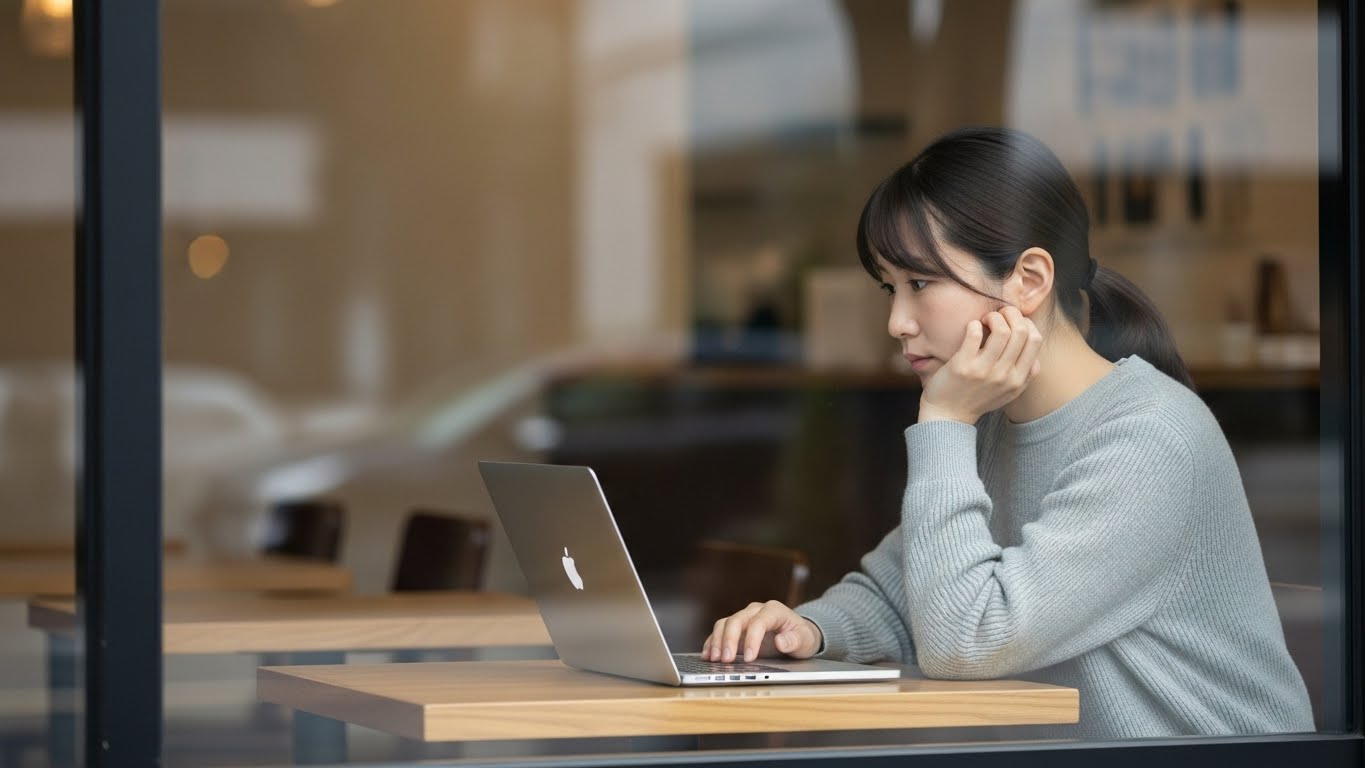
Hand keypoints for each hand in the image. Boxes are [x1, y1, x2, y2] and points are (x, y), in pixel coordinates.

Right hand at [701, 601, 822, 662]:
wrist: (797, 634)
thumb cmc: (802, 636)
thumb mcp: (804, 640)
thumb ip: (794, 641)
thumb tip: (780, 641)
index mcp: (773, 610)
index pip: (758, 622)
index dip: (752, 639)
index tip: (750, 658)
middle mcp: (755, 611)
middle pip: (736, 620)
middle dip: (729, 640)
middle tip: (726, 660)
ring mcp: (744, 618)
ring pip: (724, 624)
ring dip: (717, 641)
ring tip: (714, 659)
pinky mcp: (736, 629)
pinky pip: (720, 632)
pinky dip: (712, 643)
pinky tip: (707, 655)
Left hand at [918, 306, 1042, 423]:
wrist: (947, 416)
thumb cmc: (977, 399)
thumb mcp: (1008, 393)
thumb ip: (1025, 377)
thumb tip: (1037, 359)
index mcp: (1018, 379)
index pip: (1036, 339)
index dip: (1025, 323)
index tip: (1012, 323)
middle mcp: (1004, 375)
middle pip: (1021, 331)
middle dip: (1010, 314)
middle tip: (997, 316)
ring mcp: (984, 371)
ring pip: (1002, 330)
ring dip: (993, 317)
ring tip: (984, 321)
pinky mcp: (962, 366)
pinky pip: (975, 334)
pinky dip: (974, 325)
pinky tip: (971, 328)